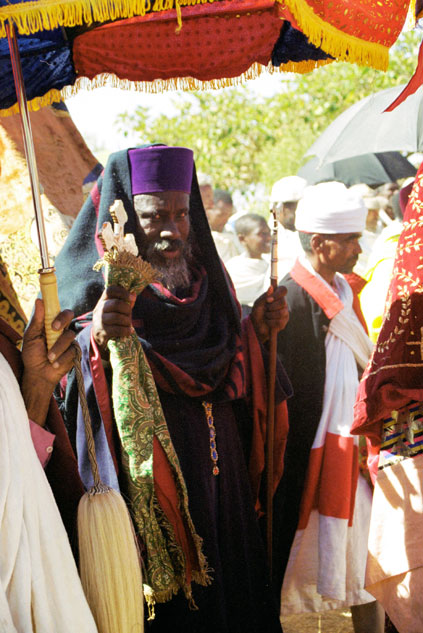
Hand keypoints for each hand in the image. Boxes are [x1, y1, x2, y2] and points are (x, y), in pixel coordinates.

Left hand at [21, 299, 75, 425]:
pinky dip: (62, 358)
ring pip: (70, 336)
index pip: (60, 311)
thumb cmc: (32, 354)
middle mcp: (62, 330)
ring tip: (49, 357)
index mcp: (51, 324)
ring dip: (58, 347)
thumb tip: (39, 300)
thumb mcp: (31, 337)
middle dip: (62, 321)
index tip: (52, 323)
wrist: (38, 374)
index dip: (59, 313)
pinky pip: (73, 351)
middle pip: (70, 317)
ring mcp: (69, 341)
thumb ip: (37, 320)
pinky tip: (55, 364)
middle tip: (54, 329)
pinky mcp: (75, 352)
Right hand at [92, 285, 135, 350]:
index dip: (122, 292)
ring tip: (129, 324)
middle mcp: (99, 309)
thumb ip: (125, 302)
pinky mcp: (102, 332)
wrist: (99, 336)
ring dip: (127, 321)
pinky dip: (126, 330)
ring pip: (117, 317)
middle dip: (127, 309)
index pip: (110, 290)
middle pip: (116, 303)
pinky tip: (129, 331)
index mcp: (103, 300)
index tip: (132, 297)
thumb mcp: (117, 309)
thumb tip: (134, 294)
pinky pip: (118, 330)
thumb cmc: (112, 319)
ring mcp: (99, 321)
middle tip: (129, 314)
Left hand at [250, 285, 288, 343]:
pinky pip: (280, 322)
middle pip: (283, 302)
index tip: (268, 300)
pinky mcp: (284, 321)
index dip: (277, 294)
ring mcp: (285, 312)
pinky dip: (270, 322)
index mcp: (276, 296)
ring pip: (281, 312)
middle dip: (271, 307)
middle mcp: (283, 303)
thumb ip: (264, 296)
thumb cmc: (257, 313)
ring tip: (266, 316)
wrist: (256, 326)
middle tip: (266, 309)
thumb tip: (271, 287)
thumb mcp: (258, 304)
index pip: (283, 290)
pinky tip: (268, 322)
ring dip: (270, 315)